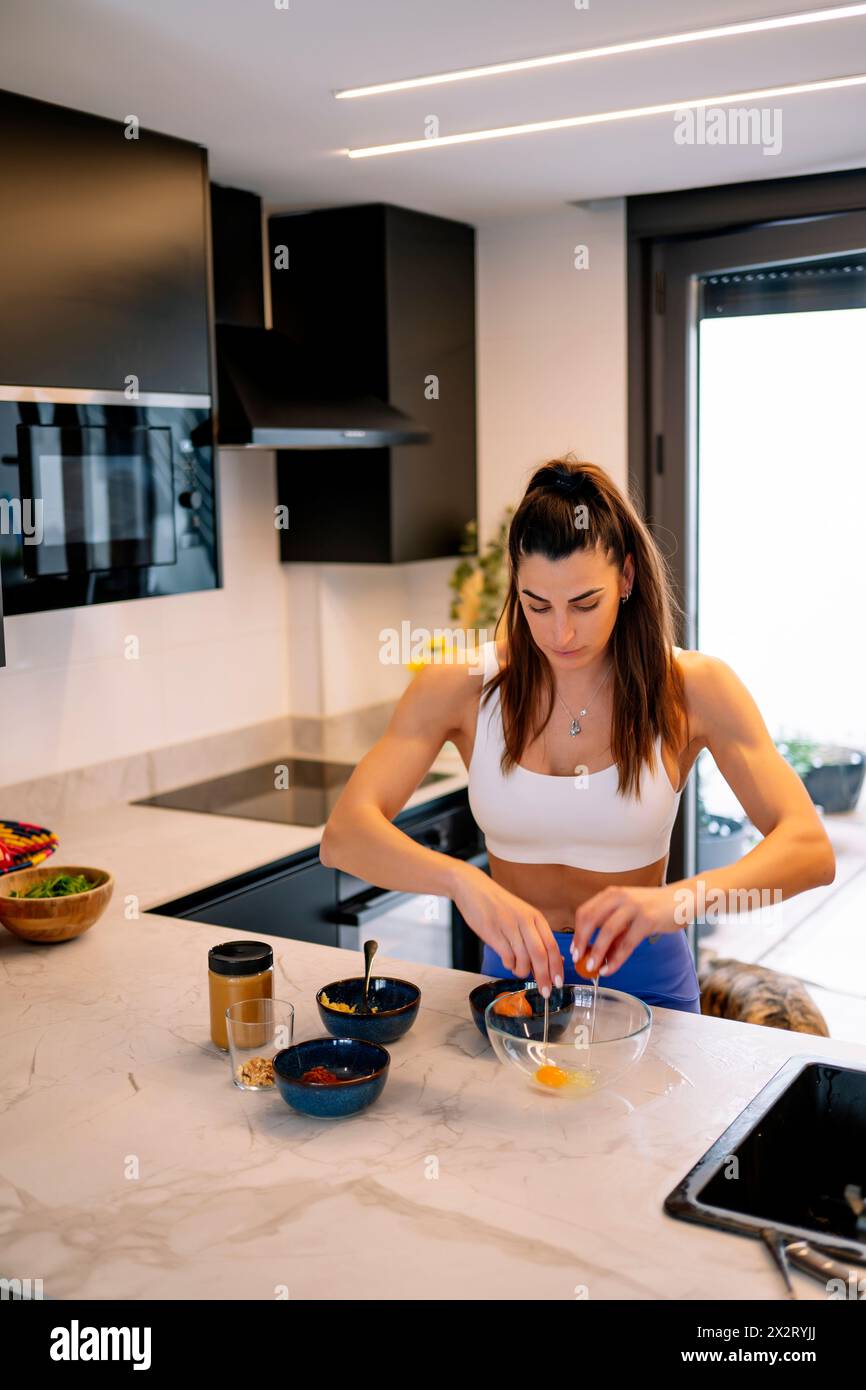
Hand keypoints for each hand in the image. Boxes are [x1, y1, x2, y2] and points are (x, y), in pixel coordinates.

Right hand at [452, 863, 563, 993]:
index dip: (557, 967)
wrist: (473, 888)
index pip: (552, 946)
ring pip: (523, 959)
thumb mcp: (522, 914)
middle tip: (545, 991)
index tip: (558, 982)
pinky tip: (507, 961)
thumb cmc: (498, 904)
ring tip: (518, 970)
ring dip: (522, 972)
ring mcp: (508, 926)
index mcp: (535, 917)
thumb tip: (547, 961)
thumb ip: (534, 934)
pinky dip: (509, 965)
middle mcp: (524, 921)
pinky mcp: (492, 932)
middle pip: (540, 955)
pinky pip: (506, 957)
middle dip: (544, 977)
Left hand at [570, 884, 681, 975]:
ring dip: (597, 952)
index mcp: (612, 893)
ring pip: (607, 932)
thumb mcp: (629, 912)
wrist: (682, 899)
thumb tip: (596, 953)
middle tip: (578, 959)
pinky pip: (627, 943)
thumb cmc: (654, 907)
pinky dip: (616, 959)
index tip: (574, 948)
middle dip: (581, 942)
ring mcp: (633, 906)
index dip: (577, 932)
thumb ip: (614, 928)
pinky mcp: (647, 919)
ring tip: (592, 967)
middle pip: (591, 920)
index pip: (585, 911)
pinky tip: (610, 968)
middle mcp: (620, 896)